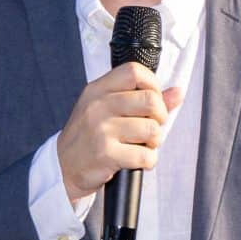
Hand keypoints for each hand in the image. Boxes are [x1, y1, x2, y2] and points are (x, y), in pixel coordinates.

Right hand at [54, 60, 182, 200]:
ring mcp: (101, 130)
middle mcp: (98, 106)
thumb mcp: (107, 110)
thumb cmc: (89, 137)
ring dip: (154, 142)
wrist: (63, 168)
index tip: (153, 100)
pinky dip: (148, 161)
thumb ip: (142, 99)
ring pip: (152, 129)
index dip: (153, 84)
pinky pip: (145, 155)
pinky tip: (136, 160)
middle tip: (151, 127)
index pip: (134, 71)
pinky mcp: (106, 154)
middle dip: (160, 117)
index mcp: (97, 90)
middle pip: (150, 100)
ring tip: (142, 145)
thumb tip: (177, 92)